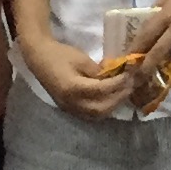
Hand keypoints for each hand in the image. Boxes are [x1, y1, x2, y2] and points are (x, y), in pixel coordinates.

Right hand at [20, 32, 141, 120]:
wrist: (39, 59)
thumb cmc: (60, 54)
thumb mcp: (82, 58)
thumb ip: (98, 71)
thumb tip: (115, 76)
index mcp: (73, 88)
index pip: (102, 90)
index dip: (119, 83)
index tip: (130, 74)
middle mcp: (71, 102)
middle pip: (101, 108)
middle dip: (119, 98)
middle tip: (131, 85)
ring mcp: (69, 108)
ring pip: (97, 115)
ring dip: (113, 105)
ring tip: (123, 92)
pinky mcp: (69, 108)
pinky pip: (90, 114)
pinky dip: (103, 108)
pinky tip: (111, 97)